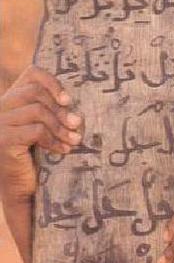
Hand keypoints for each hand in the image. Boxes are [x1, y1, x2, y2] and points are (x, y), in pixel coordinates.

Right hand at [0, 65, 83, 201]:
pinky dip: (54, 140)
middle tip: (77, 124)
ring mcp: (0, 124)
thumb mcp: (46, 128)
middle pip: (35, 92)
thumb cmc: (37, 157)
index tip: (68, 100)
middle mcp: (1, 108)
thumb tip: (74, 106)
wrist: (21, 189)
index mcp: (11, 100)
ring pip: (37, 111)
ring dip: (61, 126)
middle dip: (60, 109)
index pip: (31, 74)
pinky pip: (36, 131)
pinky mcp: (4, 140)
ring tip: (75, 140)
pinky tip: (63, 151)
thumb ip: (53, 111)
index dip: (52, 82)